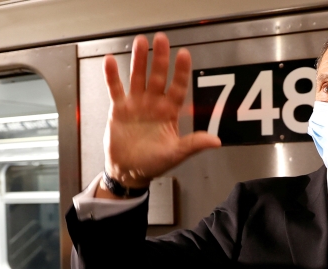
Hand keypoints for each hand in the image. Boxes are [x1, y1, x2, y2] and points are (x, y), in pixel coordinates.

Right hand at [102, 33, 219, 188]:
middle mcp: (154, 104)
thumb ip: (193, 144)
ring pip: (138, 77)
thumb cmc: (154, 163)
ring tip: (140, 42)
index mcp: (169, 113)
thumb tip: (216, 141)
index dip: (181, 72)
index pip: (178, 88)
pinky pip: (115, 88)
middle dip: (160, 58)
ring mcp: (136, 104)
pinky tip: (110, 60)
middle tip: (162, 39)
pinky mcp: (119, 108)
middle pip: (158, 77)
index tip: (184, 55)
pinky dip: (112, 76)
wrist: (129, 171)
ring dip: (139, 60)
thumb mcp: (175, 154)